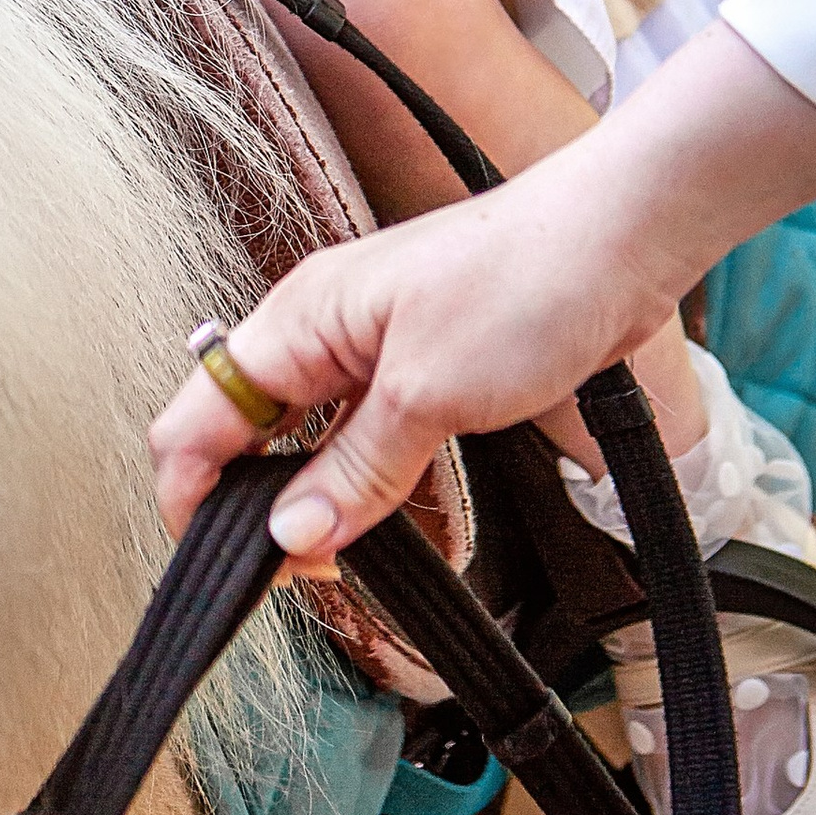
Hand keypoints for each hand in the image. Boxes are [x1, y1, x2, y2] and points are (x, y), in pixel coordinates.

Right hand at [145, 22, 815, 563]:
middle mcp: (322, 328)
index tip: (225, 569)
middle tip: (302, 576)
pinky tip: (392, 520)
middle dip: (255, 506)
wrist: (622, 239)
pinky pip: (366, 433)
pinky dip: (369, 480)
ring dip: (317, 498)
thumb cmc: (525, 282)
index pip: (199, 415)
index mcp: (299, 318)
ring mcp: (372, 345)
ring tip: (345, 558)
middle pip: (246, 430)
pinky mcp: (422, 363)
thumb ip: (352, 471)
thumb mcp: (429, 395)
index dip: (193, 495)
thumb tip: (289, 538)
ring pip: (309, 437)